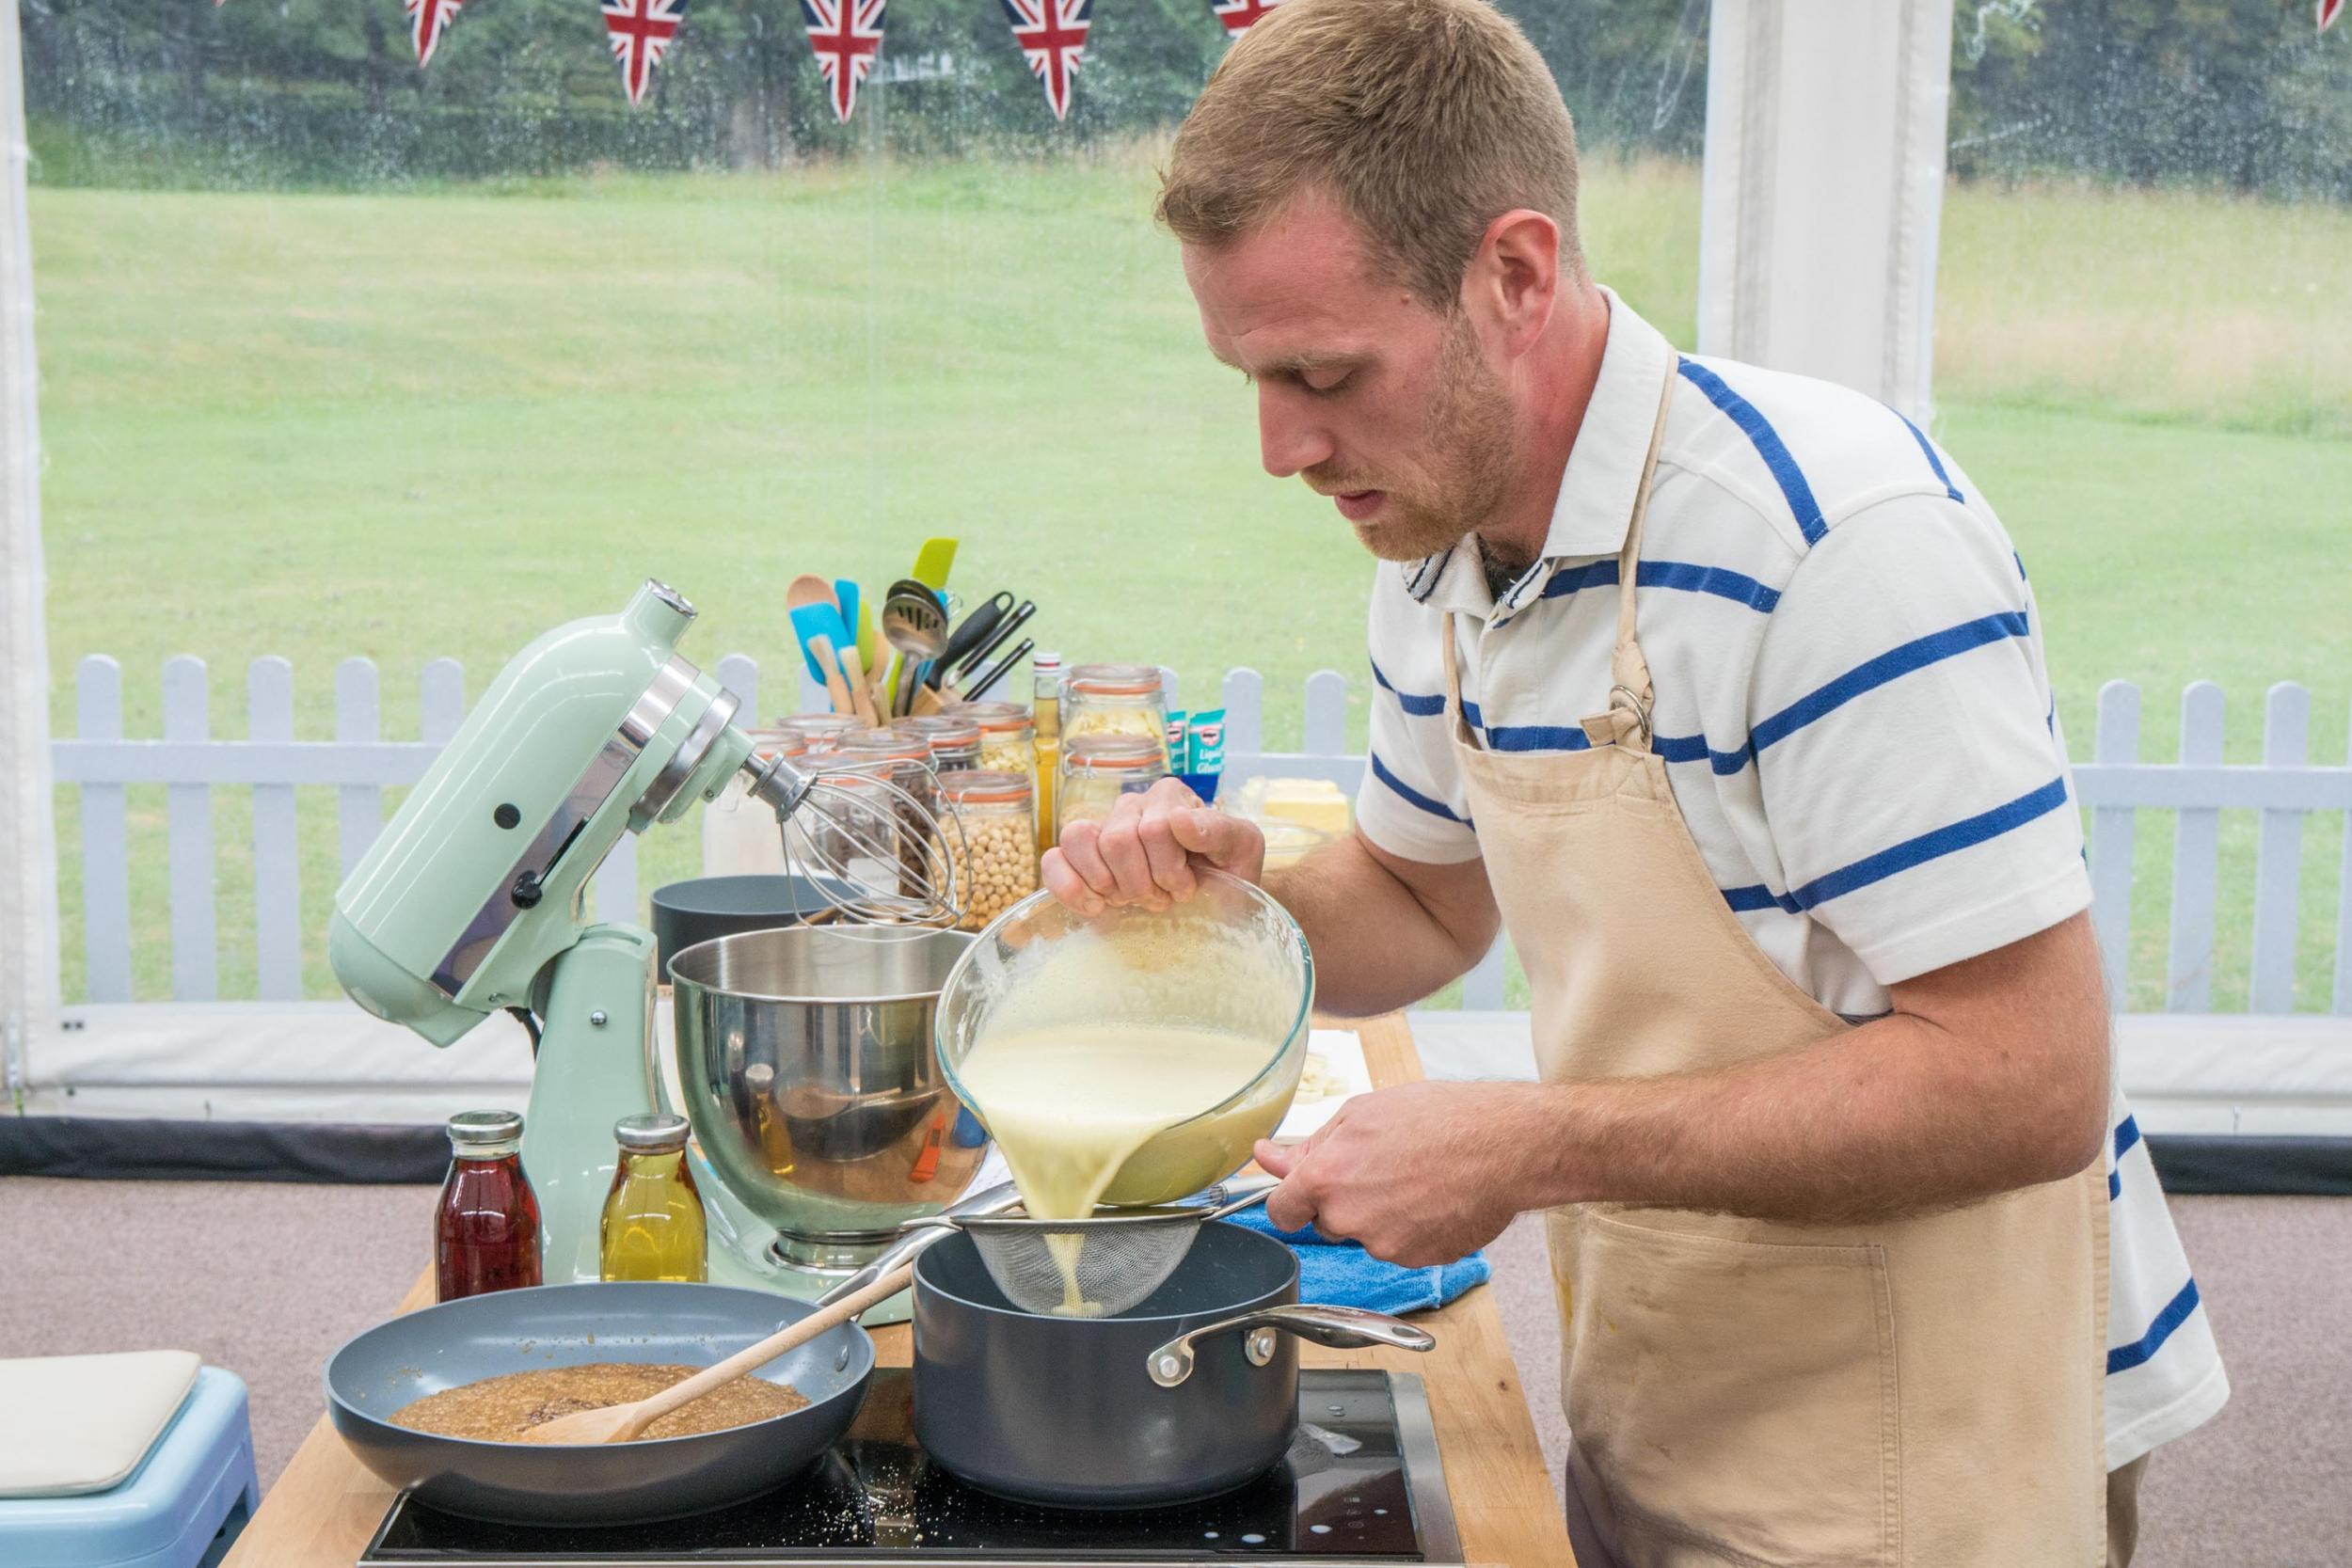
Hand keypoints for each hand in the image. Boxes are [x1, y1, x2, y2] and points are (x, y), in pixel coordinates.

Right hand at [1041, 776, 1265, 914]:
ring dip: (1110, 884)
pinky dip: (1070, 887)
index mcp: (1170, 797)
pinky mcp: (1078, 860)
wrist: (1213, 911)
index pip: (1154, 828)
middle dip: (1143, 883)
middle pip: (1117, 839)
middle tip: (1164, 900)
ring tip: (1133, 902)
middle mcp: (1132, 806)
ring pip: (1079, 839)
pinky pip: (1054, 859)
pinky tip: (1097, 908)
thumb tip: (1178, 819)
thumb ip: (1220, 830)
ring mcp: (1101, 830)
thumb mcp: (1243, 852)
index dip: (1169, 870)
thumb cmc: (1229, 879)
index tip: (1187, 889)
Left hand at [1254, 1081, 1533, 1267]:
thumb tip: (1266, 1156)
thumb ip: (1310, 1145)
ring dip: (1381, 1214)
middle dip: (1345, 1200)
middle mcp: (1349, 1218)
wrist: (1505, 1145)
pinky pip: (1402, 1246)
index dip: (1291, 1201)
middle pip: (1328, 1222)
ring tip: (1418, 1176)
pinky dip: (1413, 1228)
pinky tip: (1436, 1197)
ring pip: (1367, 1235)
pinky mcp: (1418, 1260)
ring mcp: (1385, 1245)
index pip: (1280, 1211)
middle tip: (1383, 1165)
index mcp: (1327, 1178)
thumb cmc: (1439, 1118)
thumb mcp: (1362, 1113)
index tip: (1302, 1195)